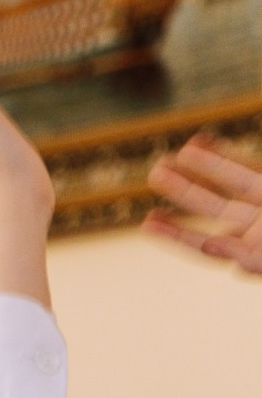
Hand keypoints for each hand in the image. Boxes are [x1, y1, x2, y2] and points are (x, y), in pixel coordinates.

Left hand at [146, 135, 261, 272]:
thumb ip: (246, 257)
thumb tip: (209, 244)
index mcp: (253, 256)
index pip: (203, 246)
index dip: (176, 235)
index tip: (147, 224)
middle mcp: (257, 230)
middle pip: (211, 208)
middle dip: (183, 191)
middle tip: (155, 175)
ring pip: (231, 182)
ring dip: (203, 166)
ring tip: (175, 153)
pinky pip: (248, 167)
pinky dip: (224, 155)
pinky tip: (201, 141)